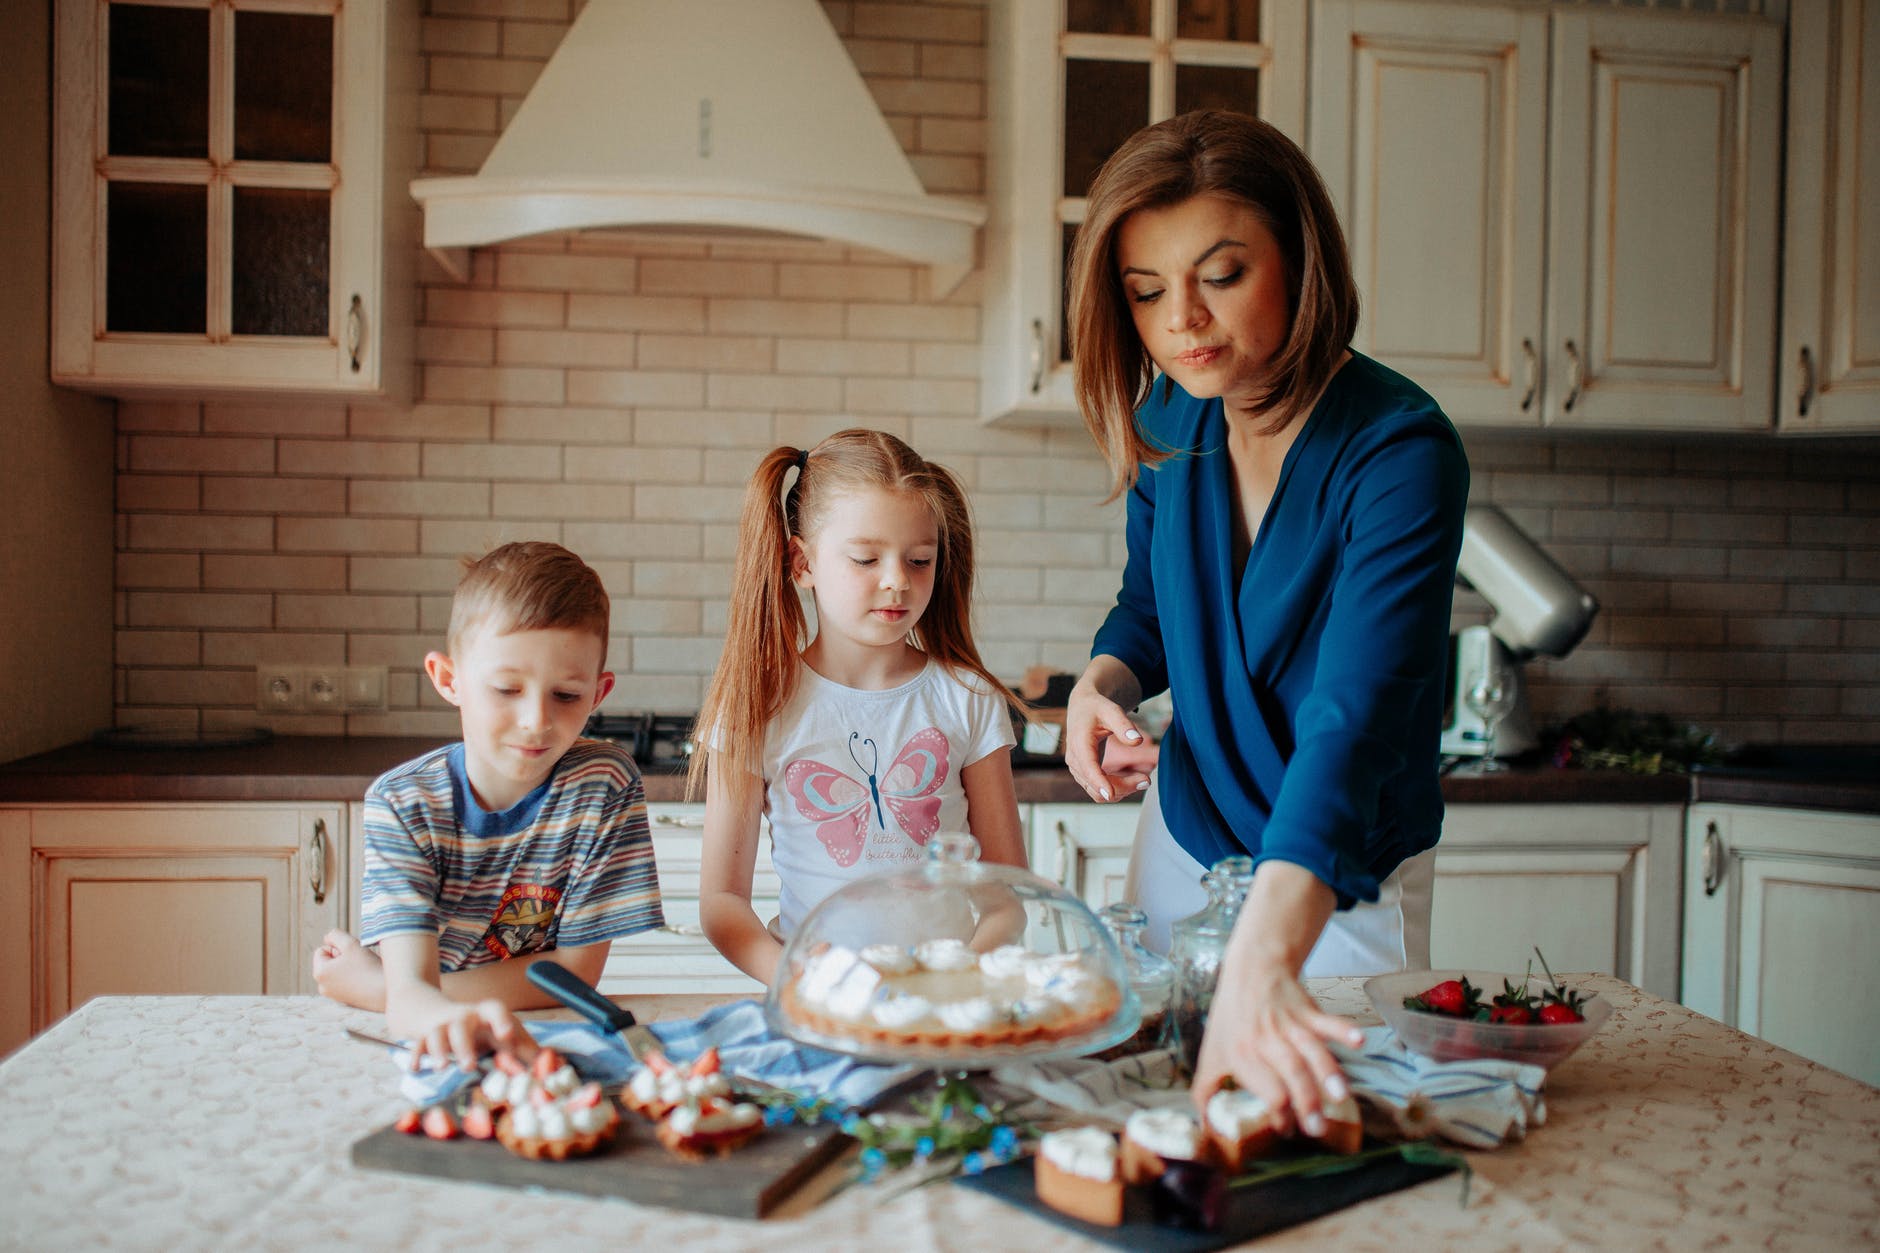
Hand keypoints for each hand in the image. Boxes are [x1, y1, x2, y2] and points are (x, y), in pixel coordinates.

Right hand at [409, 999, 536, 1072]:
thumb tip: (552, 1067)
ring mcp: (442, 1025)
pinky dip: (416, 1056)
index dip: (501, 1020)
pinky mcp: (424, 1037)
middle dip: (465, 1045)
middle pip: (462, 1025)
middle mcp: (463, 1016)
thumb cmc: (481, 1028)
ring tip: (441, 1067)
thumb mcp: (502, 1034)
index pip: (494, 1009)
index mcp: (486, 1013)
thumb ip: (525, 1049)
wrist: (436, 1012)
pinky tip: (416, 1068)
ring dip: (439, 1050)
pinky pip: (418, 1044)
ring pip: (438, 1033)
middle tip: (469, 1066)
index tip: (507, 1035)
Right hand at [1065, 674, 1150, 802]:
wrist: (1083, 708)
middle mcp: (1075, 760)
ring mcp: (1078, 770)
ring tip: (1144, 779)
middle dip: (1123, 787)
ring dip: (1121, 790)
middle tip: (1147, 780)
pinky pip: (1099, 790)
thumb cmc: (1097, 708)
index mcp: (1080, 744)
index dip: (1099, 783)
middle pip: (1096, 787)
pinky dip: (1117, 788)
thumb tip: (1138, 741)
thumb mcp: (1111, 710)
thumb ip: (1124, 725)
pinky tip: (1133, 779)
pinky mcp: (1084, 774)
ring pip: (1098, 793)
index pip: (1088, 768)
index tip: (1111, 795)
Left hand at [1189, 952, 1363, 1135]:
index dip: (1278, 1115)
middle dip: (1306, 1102)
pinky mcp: (1308, 1011)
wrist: (1251, 971)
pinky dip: (1343, 1030)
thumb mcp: (1210, 1053)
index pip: (1265, 1091)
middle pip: (1290, 1072)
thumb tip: (1205, 1127)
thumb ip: (1205, 1092)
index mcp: (1242, 1055)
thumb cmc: (1231, 1018)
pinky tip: (1359, 1041)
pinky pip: (1327, 1021)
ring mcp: (1289, 1024)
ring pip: (1311, 1050)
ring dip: (1327, 1072)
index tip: (1288, 1131)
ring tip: (1341, 1096)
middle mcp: (1266, 1040)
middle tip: (1318, 1128)